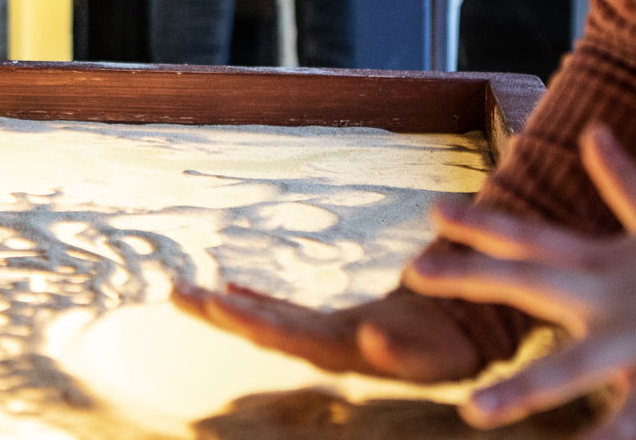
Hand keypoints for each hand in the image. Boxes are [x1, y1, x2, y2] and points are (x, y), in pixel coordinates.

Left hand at [172, 281, 482, 383]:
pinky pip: (284, 313)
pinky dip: (256, 299)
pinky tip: (228, 285)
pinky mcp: (328, 326)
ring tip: (182, 291)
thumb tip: (371, 339)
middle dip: (219, 314)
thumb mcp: (427, 351)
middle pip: (262, 329)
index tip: (216, 302)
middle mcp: (323, 345)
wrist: (458, 345)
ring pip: (265, 321)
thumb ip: (396, 348)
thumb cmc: (445, 344)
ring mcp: (322, 337)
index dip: (250, 318)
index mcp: (341, 349)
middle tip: (176, 293)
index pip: (285, 334)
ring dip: (225, 308)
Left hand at [402, 126, 635, 437]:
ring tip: (473, 412)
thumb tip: (594, 128)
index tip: (432, 212)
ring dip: (521, 391)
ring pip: (570, 370)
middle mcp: (608, 298)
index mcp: (602, 261)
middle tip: (416, 273)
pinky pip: (630, 423)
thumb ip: (621, 179)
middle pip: (528, 282)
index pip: (529, 234)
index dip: (479, 223)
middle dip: (470, 278)